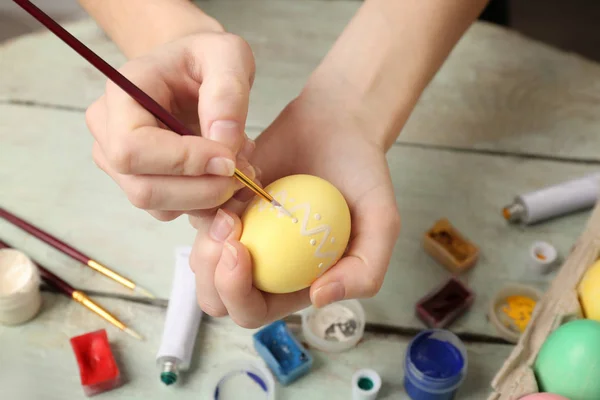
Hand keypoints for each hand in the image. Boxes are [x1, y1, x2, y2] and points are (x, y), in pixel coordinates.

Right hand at [84, 31, 257, 220]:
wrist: (193, 72)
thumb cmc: (205, 59)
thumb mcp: (227, 56)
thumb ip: (228, 94)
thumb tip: (223, 144)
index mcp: (121, 95)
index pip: (133, 148)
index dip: (184, 163)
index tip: (230, 160)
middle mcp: (108, 134)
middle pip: (143, 189)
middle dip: (202, 191)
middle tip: (244, 174)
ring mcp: (121, 165)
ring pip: (160, 207)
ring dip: (209, 199)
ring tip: (241, 169)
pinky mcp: (143, 183)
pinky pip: (173, 211)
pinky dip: (207, 206)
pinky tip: (228, 180)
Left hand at [189, 89, 400, 327]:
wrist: (340, 125)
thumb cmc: (362, 175)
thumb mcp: (381, 223)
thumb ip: (366, 269)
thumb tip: (318, 298)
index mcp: (294, 282)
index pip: (251, 311)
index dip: (236, 293)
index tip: (240, 250)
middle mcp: (264, 264)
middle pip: (215, 295)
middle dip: (211, 271)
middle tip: (229, 226)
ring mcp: (242, 234)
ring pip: (200, 258)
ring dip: (205, 235)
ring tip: (233, 201)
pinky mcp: (226, 202)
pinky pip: (198, 215)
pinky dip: (205, 201)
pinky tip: (238, 178)